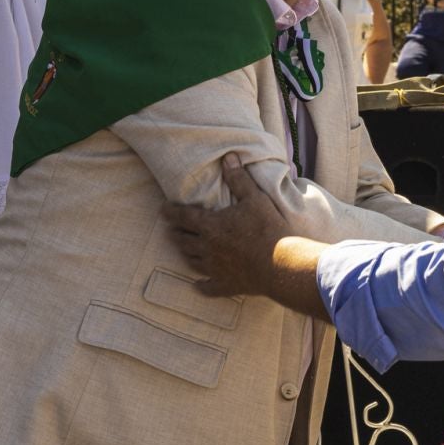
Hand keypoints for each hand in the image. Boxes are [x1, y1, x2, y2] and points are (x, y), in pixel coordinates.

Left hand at [162, 153, 286, 297]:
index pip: (183, 216)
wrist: (280, 264)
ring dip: (185, 253)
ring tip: (184, 248)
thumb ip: (239, 179)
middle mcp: (206, 248)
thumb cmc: (268, 228)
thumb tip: (229, 157)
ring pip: (190, 261)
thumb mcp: (255, 198)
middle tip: (172, 228)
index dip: (170, 212)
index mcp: (210, 225)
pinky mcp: (225, 284)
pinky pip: (206, 286)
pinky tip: (197, 284)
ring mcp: (214, 268)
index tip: (163, 209)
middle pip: (182, 240)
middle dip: (175, 233)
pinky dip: (199, 285)